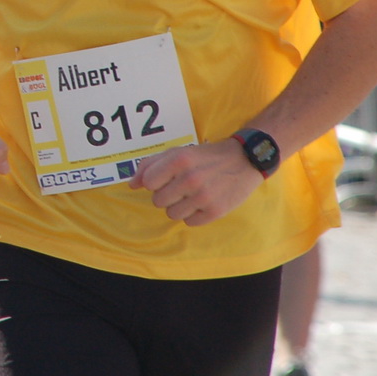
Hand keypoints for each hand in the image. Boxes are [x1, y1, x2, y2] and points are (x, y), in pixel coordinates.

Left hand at [132, 138, 261, 225]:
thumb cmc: (205, 156)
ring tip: (193, 194)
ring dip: (179, 206)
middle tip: (182, 186)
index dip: (155, 182)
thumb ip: (150, 165)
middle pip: (158, 201)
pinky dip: (194, 214)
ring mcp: (203, 196)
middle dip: (167, 195)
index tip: (167, 178)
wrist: (245, 159)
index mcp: (178, 160)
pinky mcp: (215, 211)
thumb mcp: (178, 152)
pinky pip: (190, 222)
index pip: (148, 183)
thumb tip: (131, 185)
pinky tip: (203, 202)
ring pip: (172, 214)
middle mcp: (190, 178)